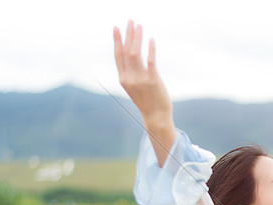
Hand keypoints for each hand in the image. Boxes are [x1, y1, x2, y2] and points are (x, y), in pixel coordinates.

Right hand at [113, 20, 175, 164]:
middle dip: (127, 34)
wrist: (156, 117)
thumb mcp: (134, 87)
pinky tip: (151, 39)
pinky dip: (150, 49)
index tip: (116, 27)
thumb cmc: (147, 101)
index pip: (118, 56)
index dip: (117, 41)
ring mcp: (140, 79)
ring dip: (137, 38)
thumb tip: (131, 58)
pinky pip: (150, 61)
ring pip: (135, 54)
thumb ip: (131, 74)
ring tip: (139, 26)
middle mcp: (129, 78)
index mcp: (123, 79)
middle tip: (130, 20)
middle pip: (126, 51)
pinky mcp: (152, 80)